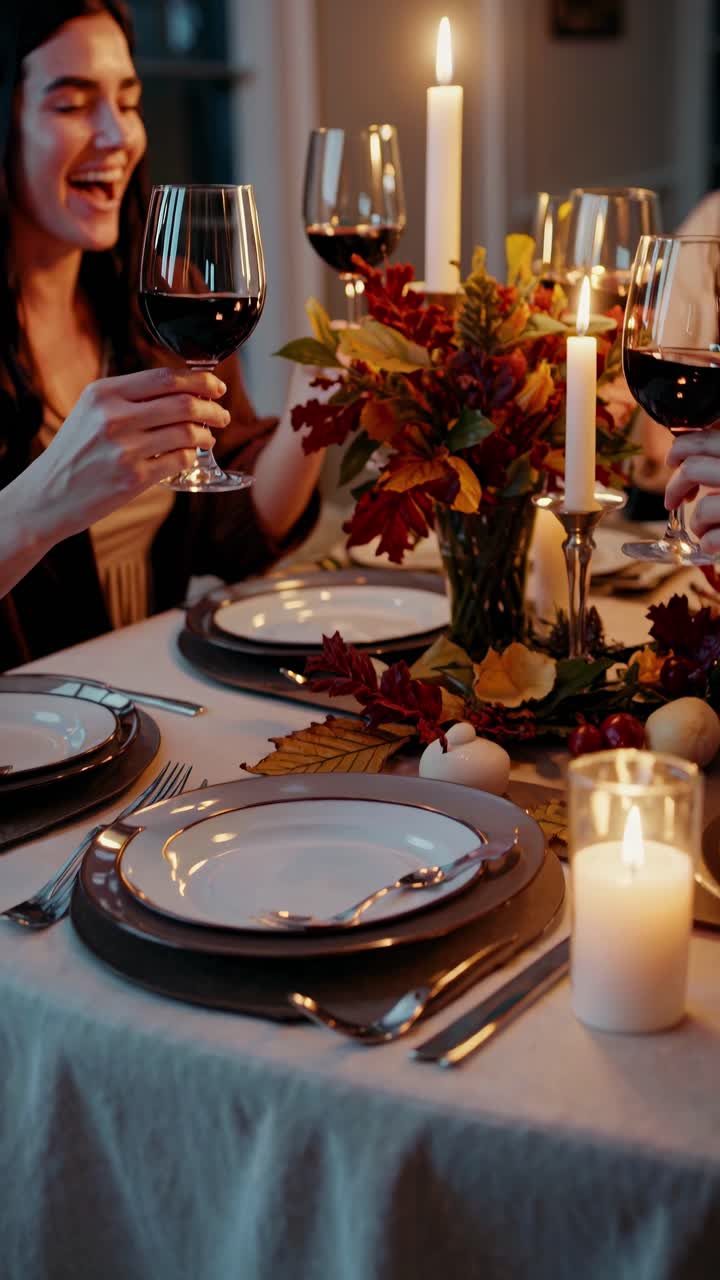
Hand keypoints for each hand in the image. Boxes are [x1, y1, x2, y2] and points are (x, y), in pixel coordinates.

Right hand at [29, 367, 230, 541]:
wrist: (48, 495)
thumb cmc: (75, 452)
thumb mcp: (91, 412)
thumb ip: (129, 398)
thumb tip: (183, 389)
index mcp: (104, 394)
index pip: (165, 378)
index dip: (200, 381)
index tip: (216, 387)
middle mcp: (114, 417)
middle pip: (183, 404)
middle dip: (212, 409)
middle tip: (222, 415)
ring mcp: (124, 449)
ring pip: (187, 433)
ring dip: (206, 435)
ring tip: (208, 437)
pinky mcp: (134, 478)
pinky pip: (180, 460)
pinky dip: (191, 457)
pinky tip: (189, 456)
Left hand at [664, 427, 719, 555]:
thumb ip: (718, 460)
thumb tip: (687, 457)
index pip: (705, 438)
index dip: (682, 449)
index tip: (673, 461)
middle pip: (693, 469)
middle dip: (675, 486)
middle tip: (671, 501)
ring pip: (702, 506)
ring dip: (697, 522)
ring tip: (704, 529)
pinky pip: (712, 538)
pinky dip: (709, 543)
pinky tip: (713, 545)